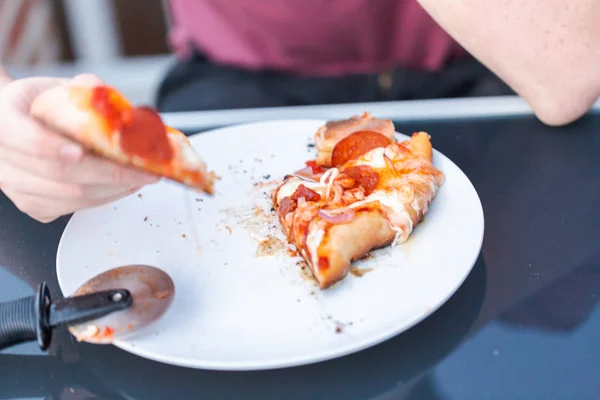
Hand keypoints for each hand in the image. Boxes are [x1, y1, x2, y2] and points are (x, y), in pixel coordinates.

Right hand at [0, 74, 159, 222]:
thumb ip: (79, 87)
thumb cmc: (37, 106)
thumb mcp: (53, 87)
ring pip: (69, 196)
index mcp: (3, 120)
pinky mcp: (32, 205)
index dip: (53, 148)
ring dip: (112, 189)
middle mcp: (3, 158)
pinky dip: (104, 198)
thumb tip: (102, 90)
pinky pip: (72, 208)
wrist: (17, 125)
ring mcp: (15, 186)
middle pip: (58, 173)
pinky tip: (124, 186)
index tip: (81, 152)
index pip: (25, 138)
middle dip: (107, 173)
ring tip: (140, 177)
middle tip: (141, 169)